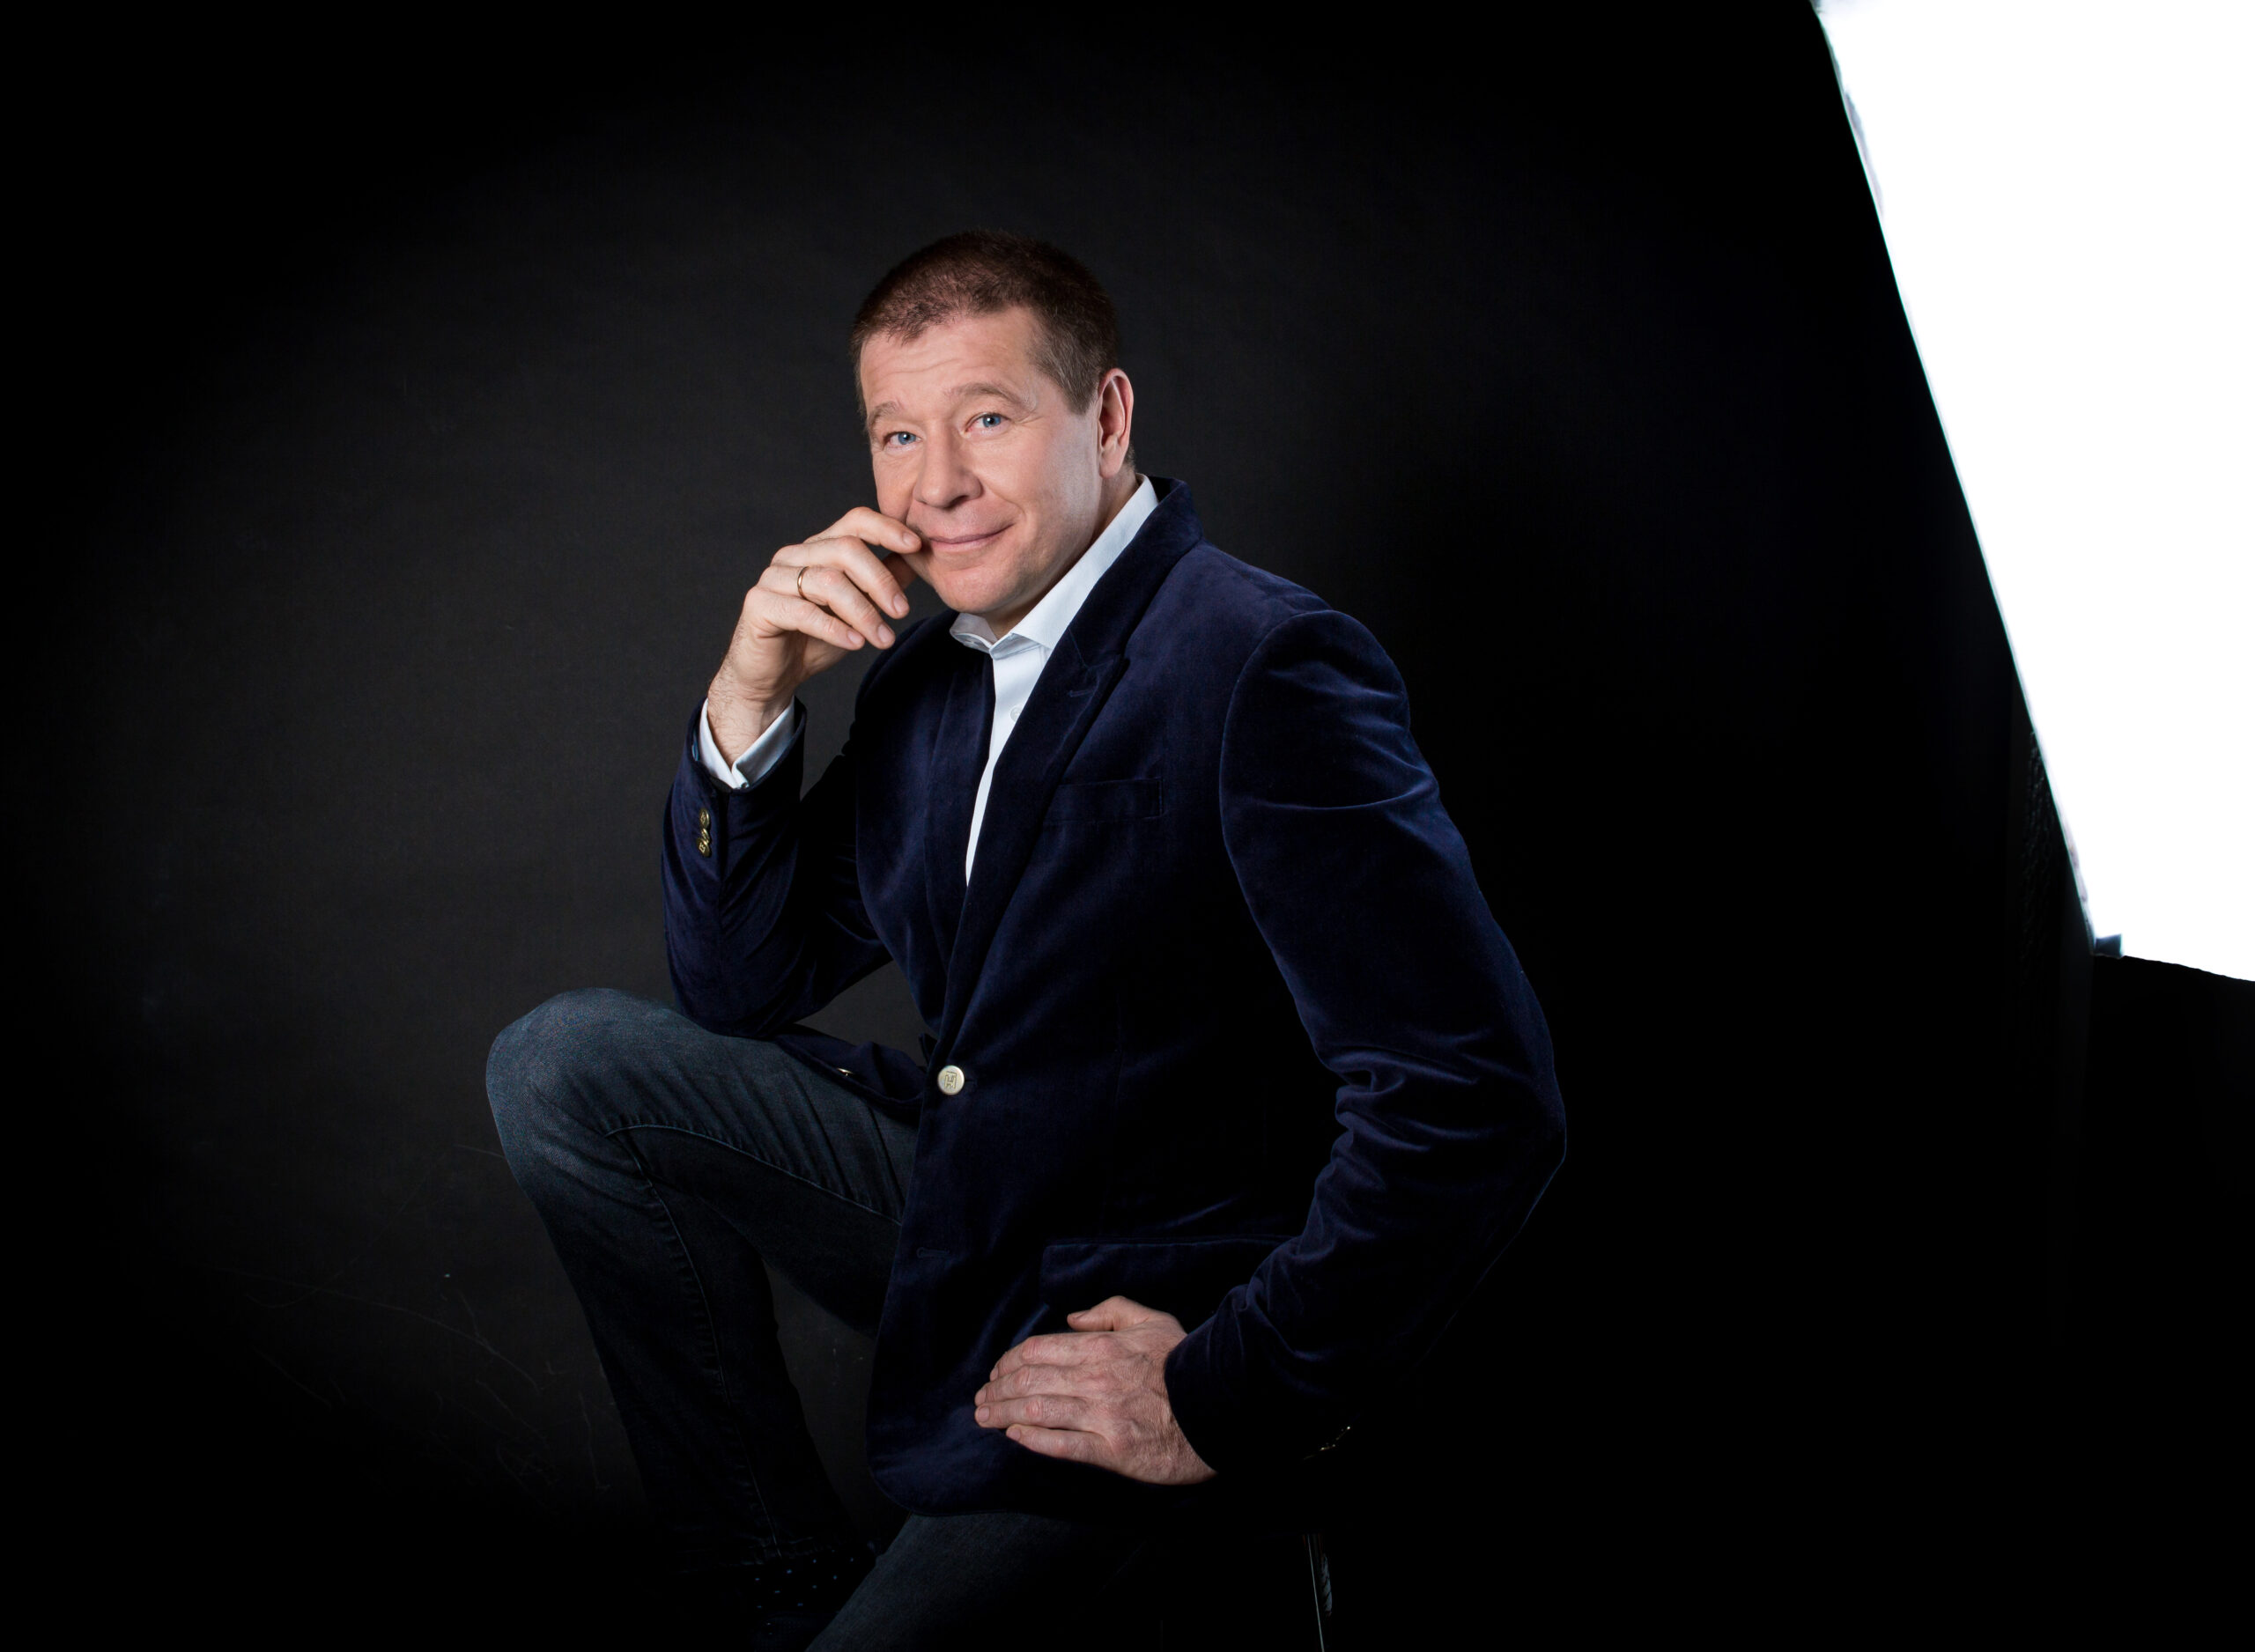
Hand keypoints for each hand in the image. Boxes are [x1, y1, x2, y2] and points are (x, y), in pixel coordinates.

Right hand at [706, 507, 922, 761]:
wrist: (772, 676)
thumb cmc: (814, 639)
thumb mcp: (859, 609)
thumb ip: (884, 581)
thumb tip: (919, 558)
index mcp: (818, 548)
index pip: (854, 522)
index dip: (886, 528)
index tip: (916, 546)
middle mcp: (794, 555)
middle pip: (845, 549)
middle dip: (880, 581)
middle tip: (901, 611)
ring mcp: (773, 577)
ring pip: (827, 581)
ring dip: (863, 612)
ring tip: (882, 638)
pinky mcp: (759, 604)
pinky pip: (802, 611)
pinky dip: (834, 629)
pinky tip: (855, 643)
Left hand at [975, 1296, 1216, 1485]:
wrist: (1218, 1406)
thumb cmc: (1184, 1362)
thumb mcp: (1151, 1321)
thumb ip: (1110, 1312)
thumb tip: (1073, 1320)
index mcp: (1100, 1347)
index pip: (1037, 1351)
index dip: (1009, 1361)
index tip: (997, 1371)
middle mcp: (1094, 1379)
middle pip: (1029, 1381)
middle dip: (997, 1389)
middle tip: (981, 1398)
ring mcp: (1101, 1416)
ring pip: (1037, 1412)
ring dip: (1003, 1413)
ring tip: (984, 1417)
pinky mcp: (1111, 1450)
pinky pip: (1061, 1445)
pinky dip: (1032, 1440)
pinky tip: (1014, 1436)